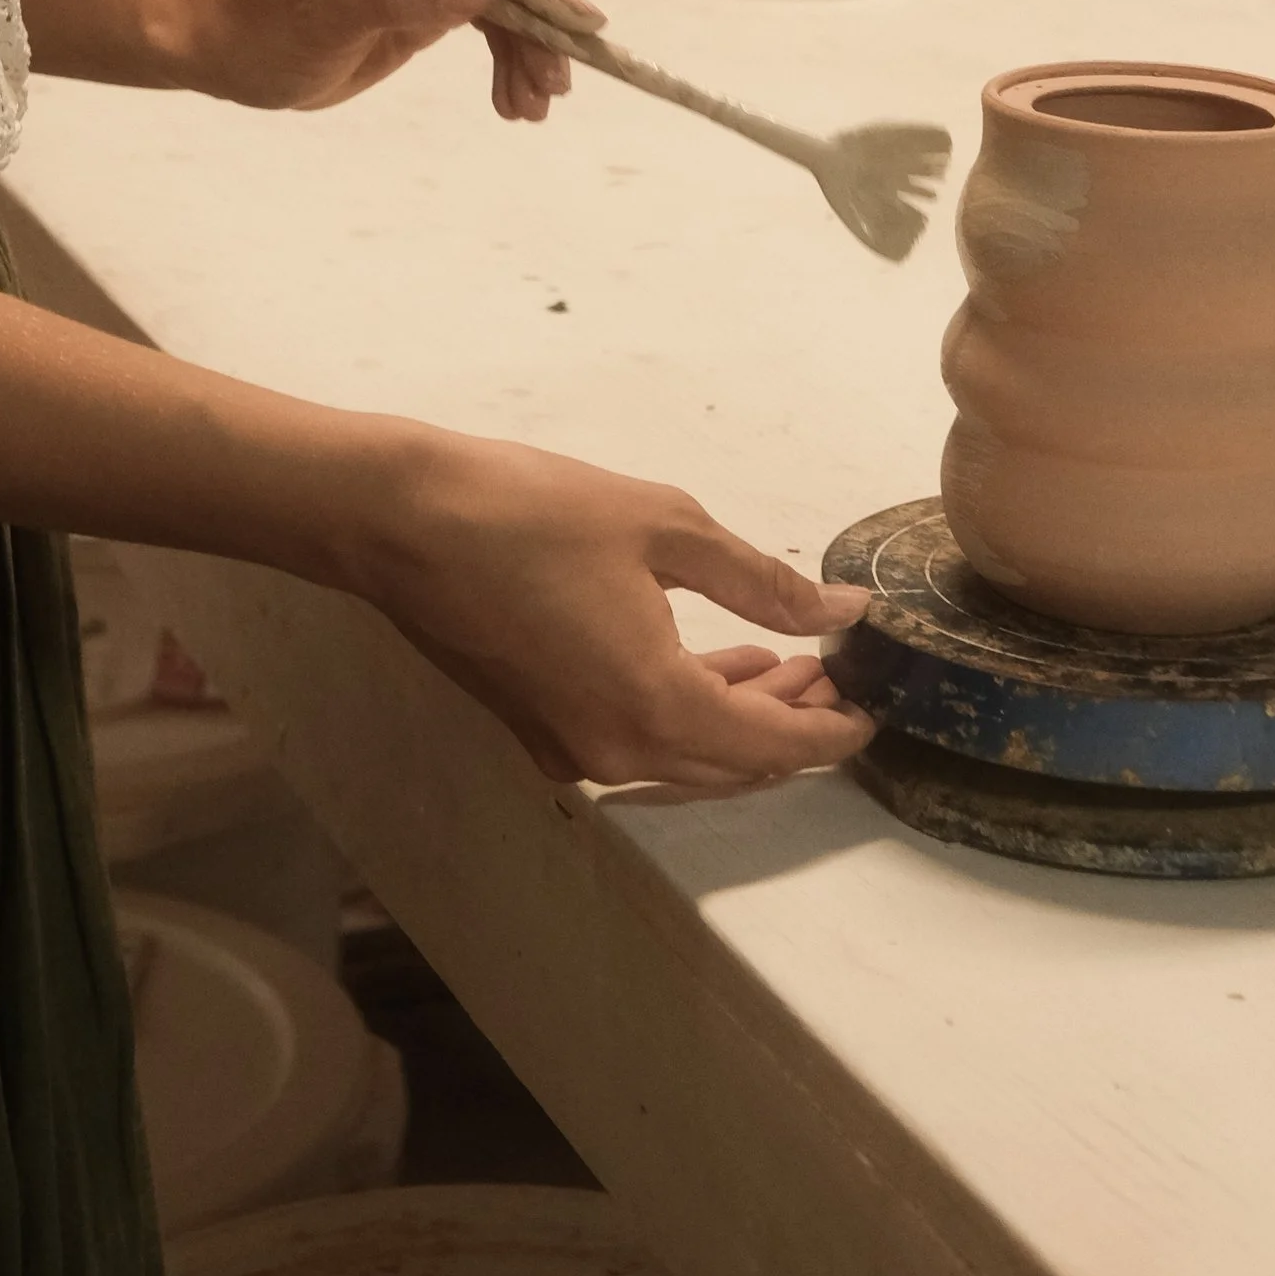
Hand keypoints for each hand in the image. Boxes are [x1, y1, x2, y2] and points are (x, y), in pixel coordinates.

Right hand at [349, 427, 876, 792]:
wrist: (400, 518)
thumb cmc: (532, 510)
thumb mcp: (664, 526)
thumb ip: (761, 582)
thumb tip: (839, 613)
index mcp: (656, 707)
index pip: (775, 745)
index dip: (832, 730)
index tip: (874, 703)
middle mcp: (616, 752)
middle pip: (732, 764)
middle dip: (791, 724)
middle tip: (831, 670)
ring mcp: (569, 748)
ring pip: (682, 757)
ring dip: (738, 717)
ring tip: (783, 661)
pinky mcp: (536, 728)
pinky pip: (635, 742)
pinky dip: (683, 712)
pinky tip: (704, 659)